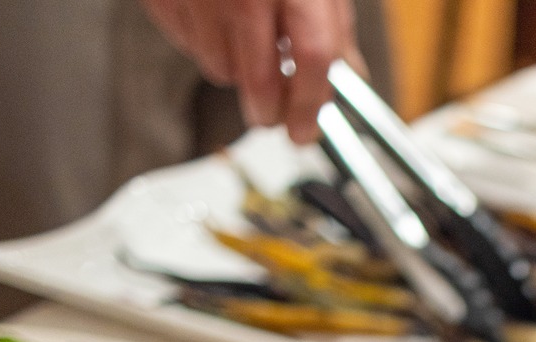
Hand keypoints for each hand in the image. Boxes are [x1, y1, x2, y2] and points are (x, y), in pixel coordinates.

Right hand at [142, 0, 361, 143]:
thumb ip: (333, 23)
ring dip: (236, 71)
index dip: (310, 104)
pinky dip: (205, 43)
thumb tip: (348, 74)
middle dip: (268, 111)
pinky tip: (215, 16)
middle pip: (258, 79)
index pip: (314, 57)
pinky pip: (187, 45)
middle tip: (274, 119)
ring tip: (246, 38)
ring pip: (219, 69)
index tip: (305, 131)